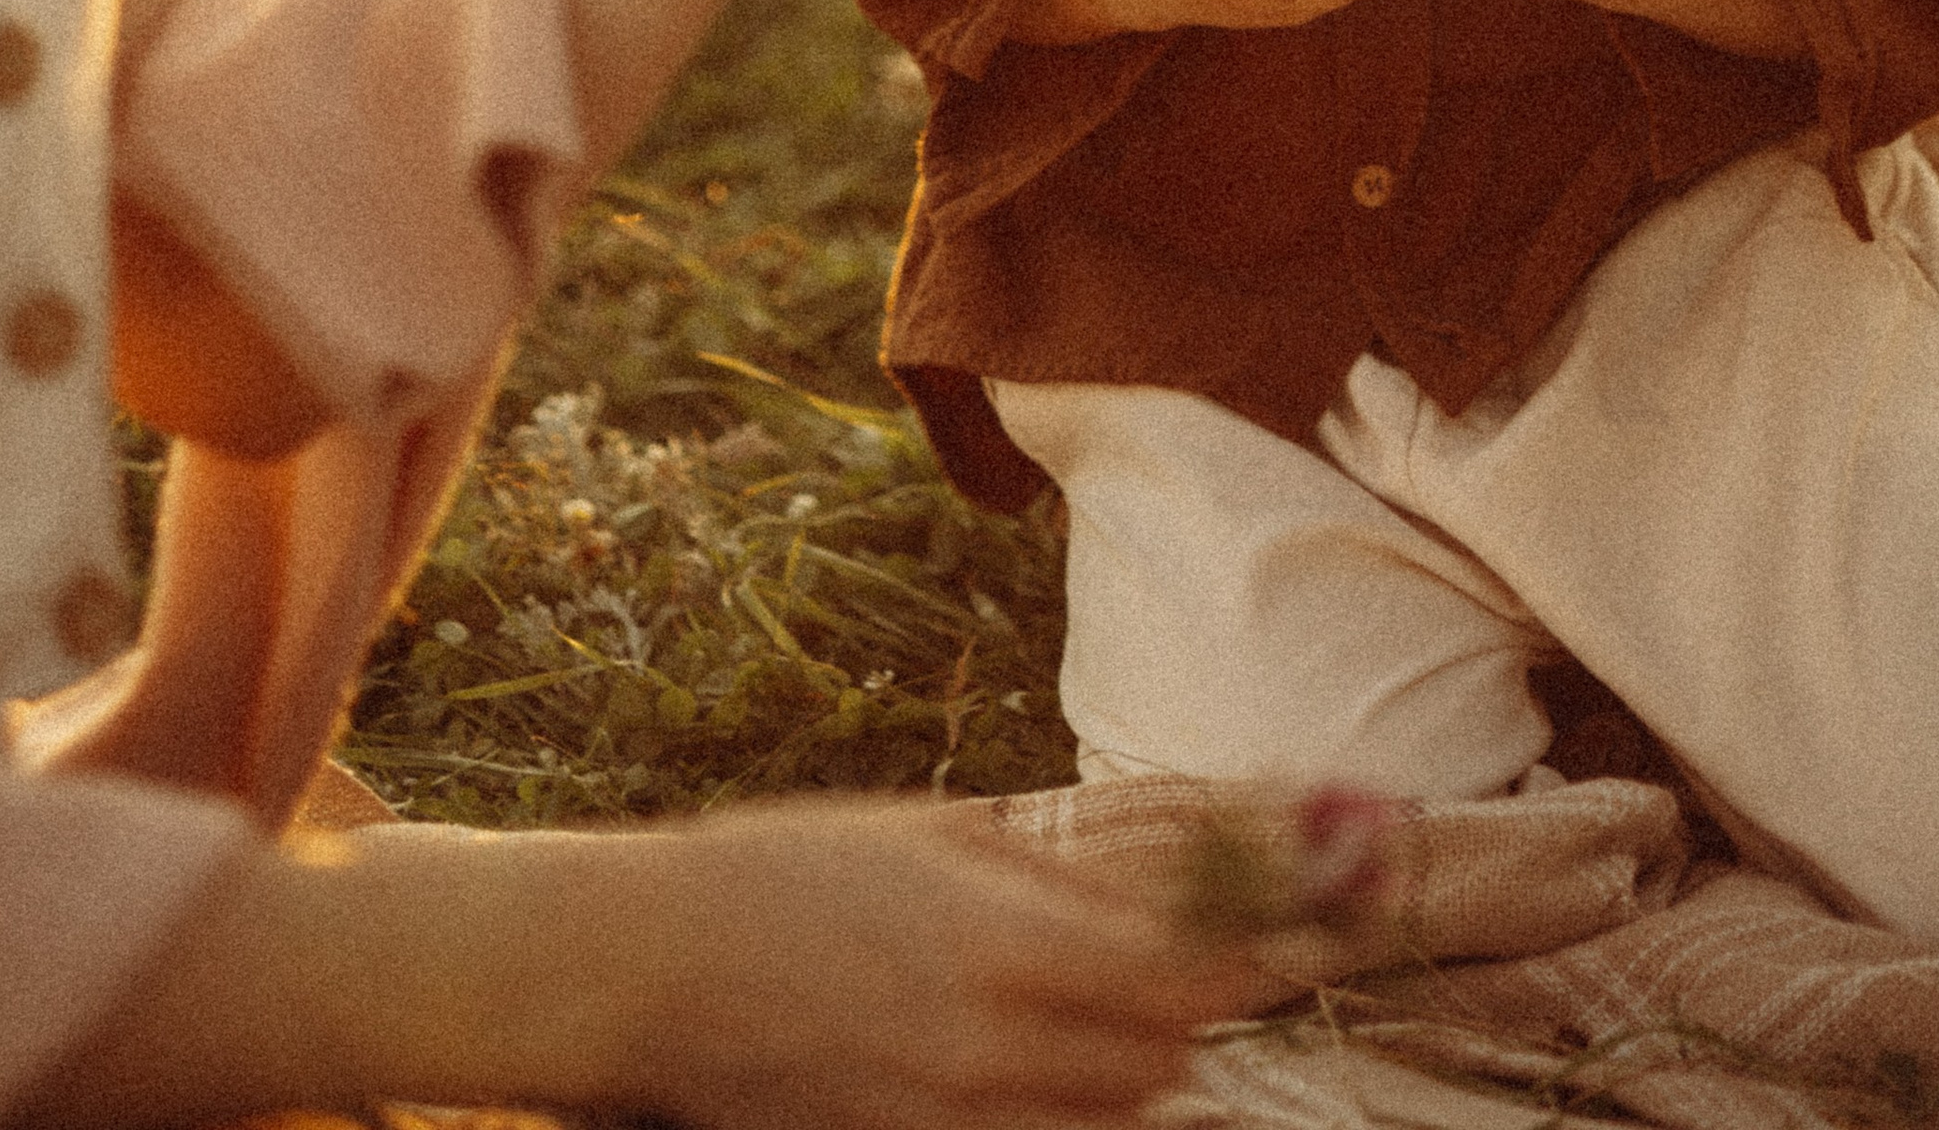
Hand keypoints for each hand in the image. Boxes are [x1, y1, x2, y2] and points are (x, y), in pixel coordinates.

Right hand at [612, 798, 1271, 1127]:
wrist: (656, 965)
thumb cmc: (791, 870)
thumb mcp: (934, 836)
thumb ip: (1059, 883)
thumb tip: (1166, 906)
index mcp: (1000, 944)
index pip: (1180, 982)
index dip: (1246, 965)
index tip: (1282, 944)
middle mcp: (989, 1048)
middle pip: (1161, 1067)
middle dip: (1188, 1019)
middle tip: (1179, 971)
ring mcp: (950, 1121)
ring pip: (1112, 1123)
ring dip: (1135, 1075)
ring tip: (1104, 1017)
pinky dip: (1069, 1119)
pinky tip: (1047, 1071)